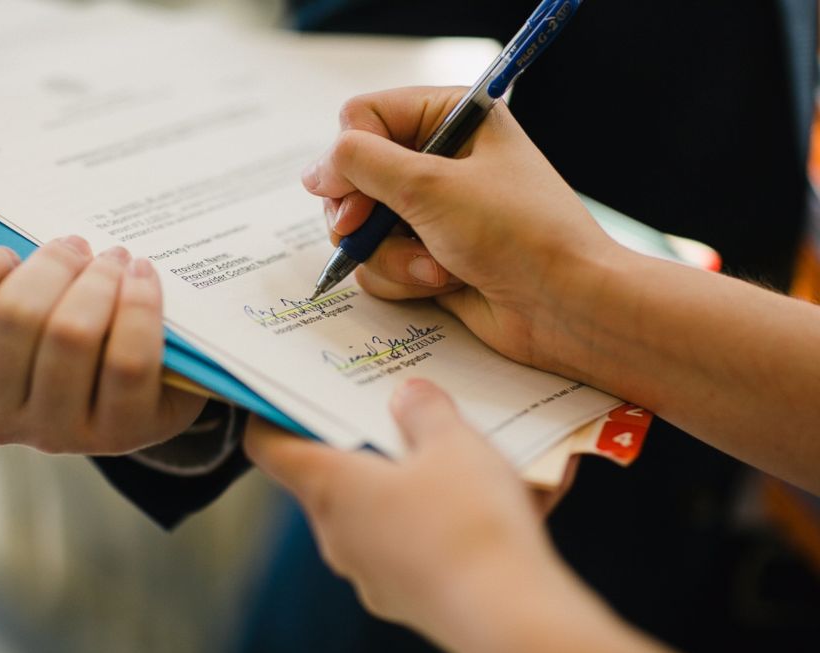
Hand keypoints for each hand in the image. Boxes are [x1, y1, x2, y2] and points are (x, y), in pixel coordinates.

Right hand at [0, 237, 205, 453]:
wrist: (140, 394)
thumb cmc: (65, 335)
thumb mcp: (23, 310)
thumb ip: (8, 279)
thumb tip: (48, 241)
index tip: (12, 252)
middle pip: (13, 314)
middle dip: (56, 264)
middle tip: (82, 246)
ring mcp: (56, 432)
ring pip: (71, 334)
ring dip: (100, 280)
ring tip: (118, 261)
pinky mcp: (119, 433)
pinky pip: (128, 358)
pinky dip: (139, 306)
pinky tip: (143, 280)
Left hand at [244, 379, 593, 652]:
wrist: (510, 618)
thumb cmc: (468, 521)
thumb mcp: (453, 442)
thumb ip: (425, 411)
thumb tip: (407, 395)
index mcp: (330, 487)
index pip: (269, 447)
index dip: (271, 415)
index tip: (289, 393)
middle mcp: (337, 534)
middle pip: (332, 476)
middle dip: (366, 444)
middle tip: (399, 411)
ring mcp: (370, 573)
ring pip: (380, 511)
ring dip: (412, 483)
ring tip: (468, 458)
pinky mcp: (408, 598)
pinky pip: (416, 545)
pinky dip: (444, 522)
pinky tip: (500, 503)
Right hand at [303, 87, 628, 373]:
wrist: (565, 306)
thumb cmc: (518, 233)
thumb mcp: (430, 185)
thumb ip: (360, 165)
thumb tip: (314, 171)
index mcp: (452, 118)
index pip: (365, 117)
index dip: (349, 157)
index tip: (349, 197)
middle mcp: (440, 161)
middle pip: (354, 176)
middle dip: (365, 216)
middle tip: (365, 233)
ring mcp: (433, 212)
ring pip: (363, 228)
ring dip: (391, 254)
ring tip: (436, 265)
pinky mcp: (428, 256)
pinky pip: (381, 264)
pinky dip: (404, 277)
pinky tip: (444, 282)